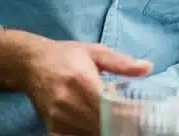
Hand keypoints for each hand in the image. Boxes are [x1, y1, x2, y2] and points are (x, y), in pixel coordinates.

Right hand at [24, 40, 152, 135]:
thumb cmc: (65, 55)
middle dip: (122, 126)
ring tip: (121, 126)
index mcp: (81, 81)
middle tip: (138, 123)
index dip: (129, 114)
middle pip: (102, 125)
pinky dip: (91, 135)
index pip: (110, 106)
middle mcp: (68, 103)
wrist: (30, 64)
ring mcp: (58, 119)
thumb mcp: (94, 52)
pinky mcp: (52, 128)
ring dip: (108, 132)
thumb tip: (148, 67)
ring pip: (91, 134)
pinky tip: (101, 129)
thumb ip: (121, 62)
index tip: (145, 113)